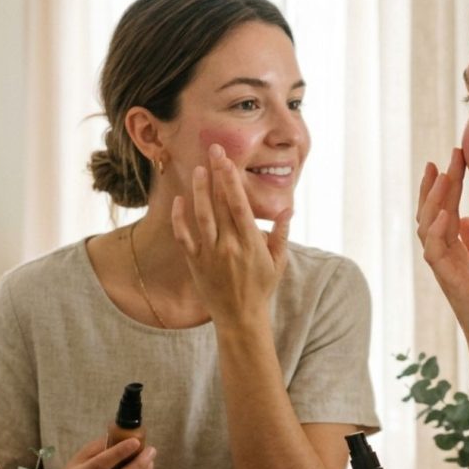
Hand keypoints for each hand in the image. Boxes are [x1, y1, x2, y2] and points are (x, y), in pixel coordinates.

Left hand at [171, 143, 290, 326]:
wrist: (240, 318)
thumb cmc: (261, 288)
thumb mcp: (278, 262)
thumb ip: (280, 234)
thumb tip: (288, 209)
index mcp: (250, 243)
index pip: (239, 203)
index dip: (231, 179)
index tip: (226, 159)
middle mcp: (229, 245)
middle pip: (219, 203)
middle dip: (215, 175)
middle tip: (212, 150)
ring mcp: (210, 254)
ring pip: (201, 215)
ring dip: (198, 190)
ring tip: (198, 170)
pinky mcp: (195, 262)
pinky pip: (184, 236)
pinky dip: (180, 218)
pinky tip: (180, 200)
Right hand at [417, 148, 468, 363]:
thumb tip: (466, 219)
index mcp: (453, 250)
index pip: (443, 210)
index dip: (445, 185)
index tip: (451, 159)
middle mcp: (443, 256)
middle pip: (431, 213)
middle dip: (436, 185)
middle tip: (445, 157)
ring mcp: (444, 268)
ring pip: (428, 228)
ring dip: (434, 202)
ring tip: (443, 176)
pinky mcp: (450, 282)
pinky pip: (436, 252)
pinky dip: (438, 232)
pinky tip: (446, 213)